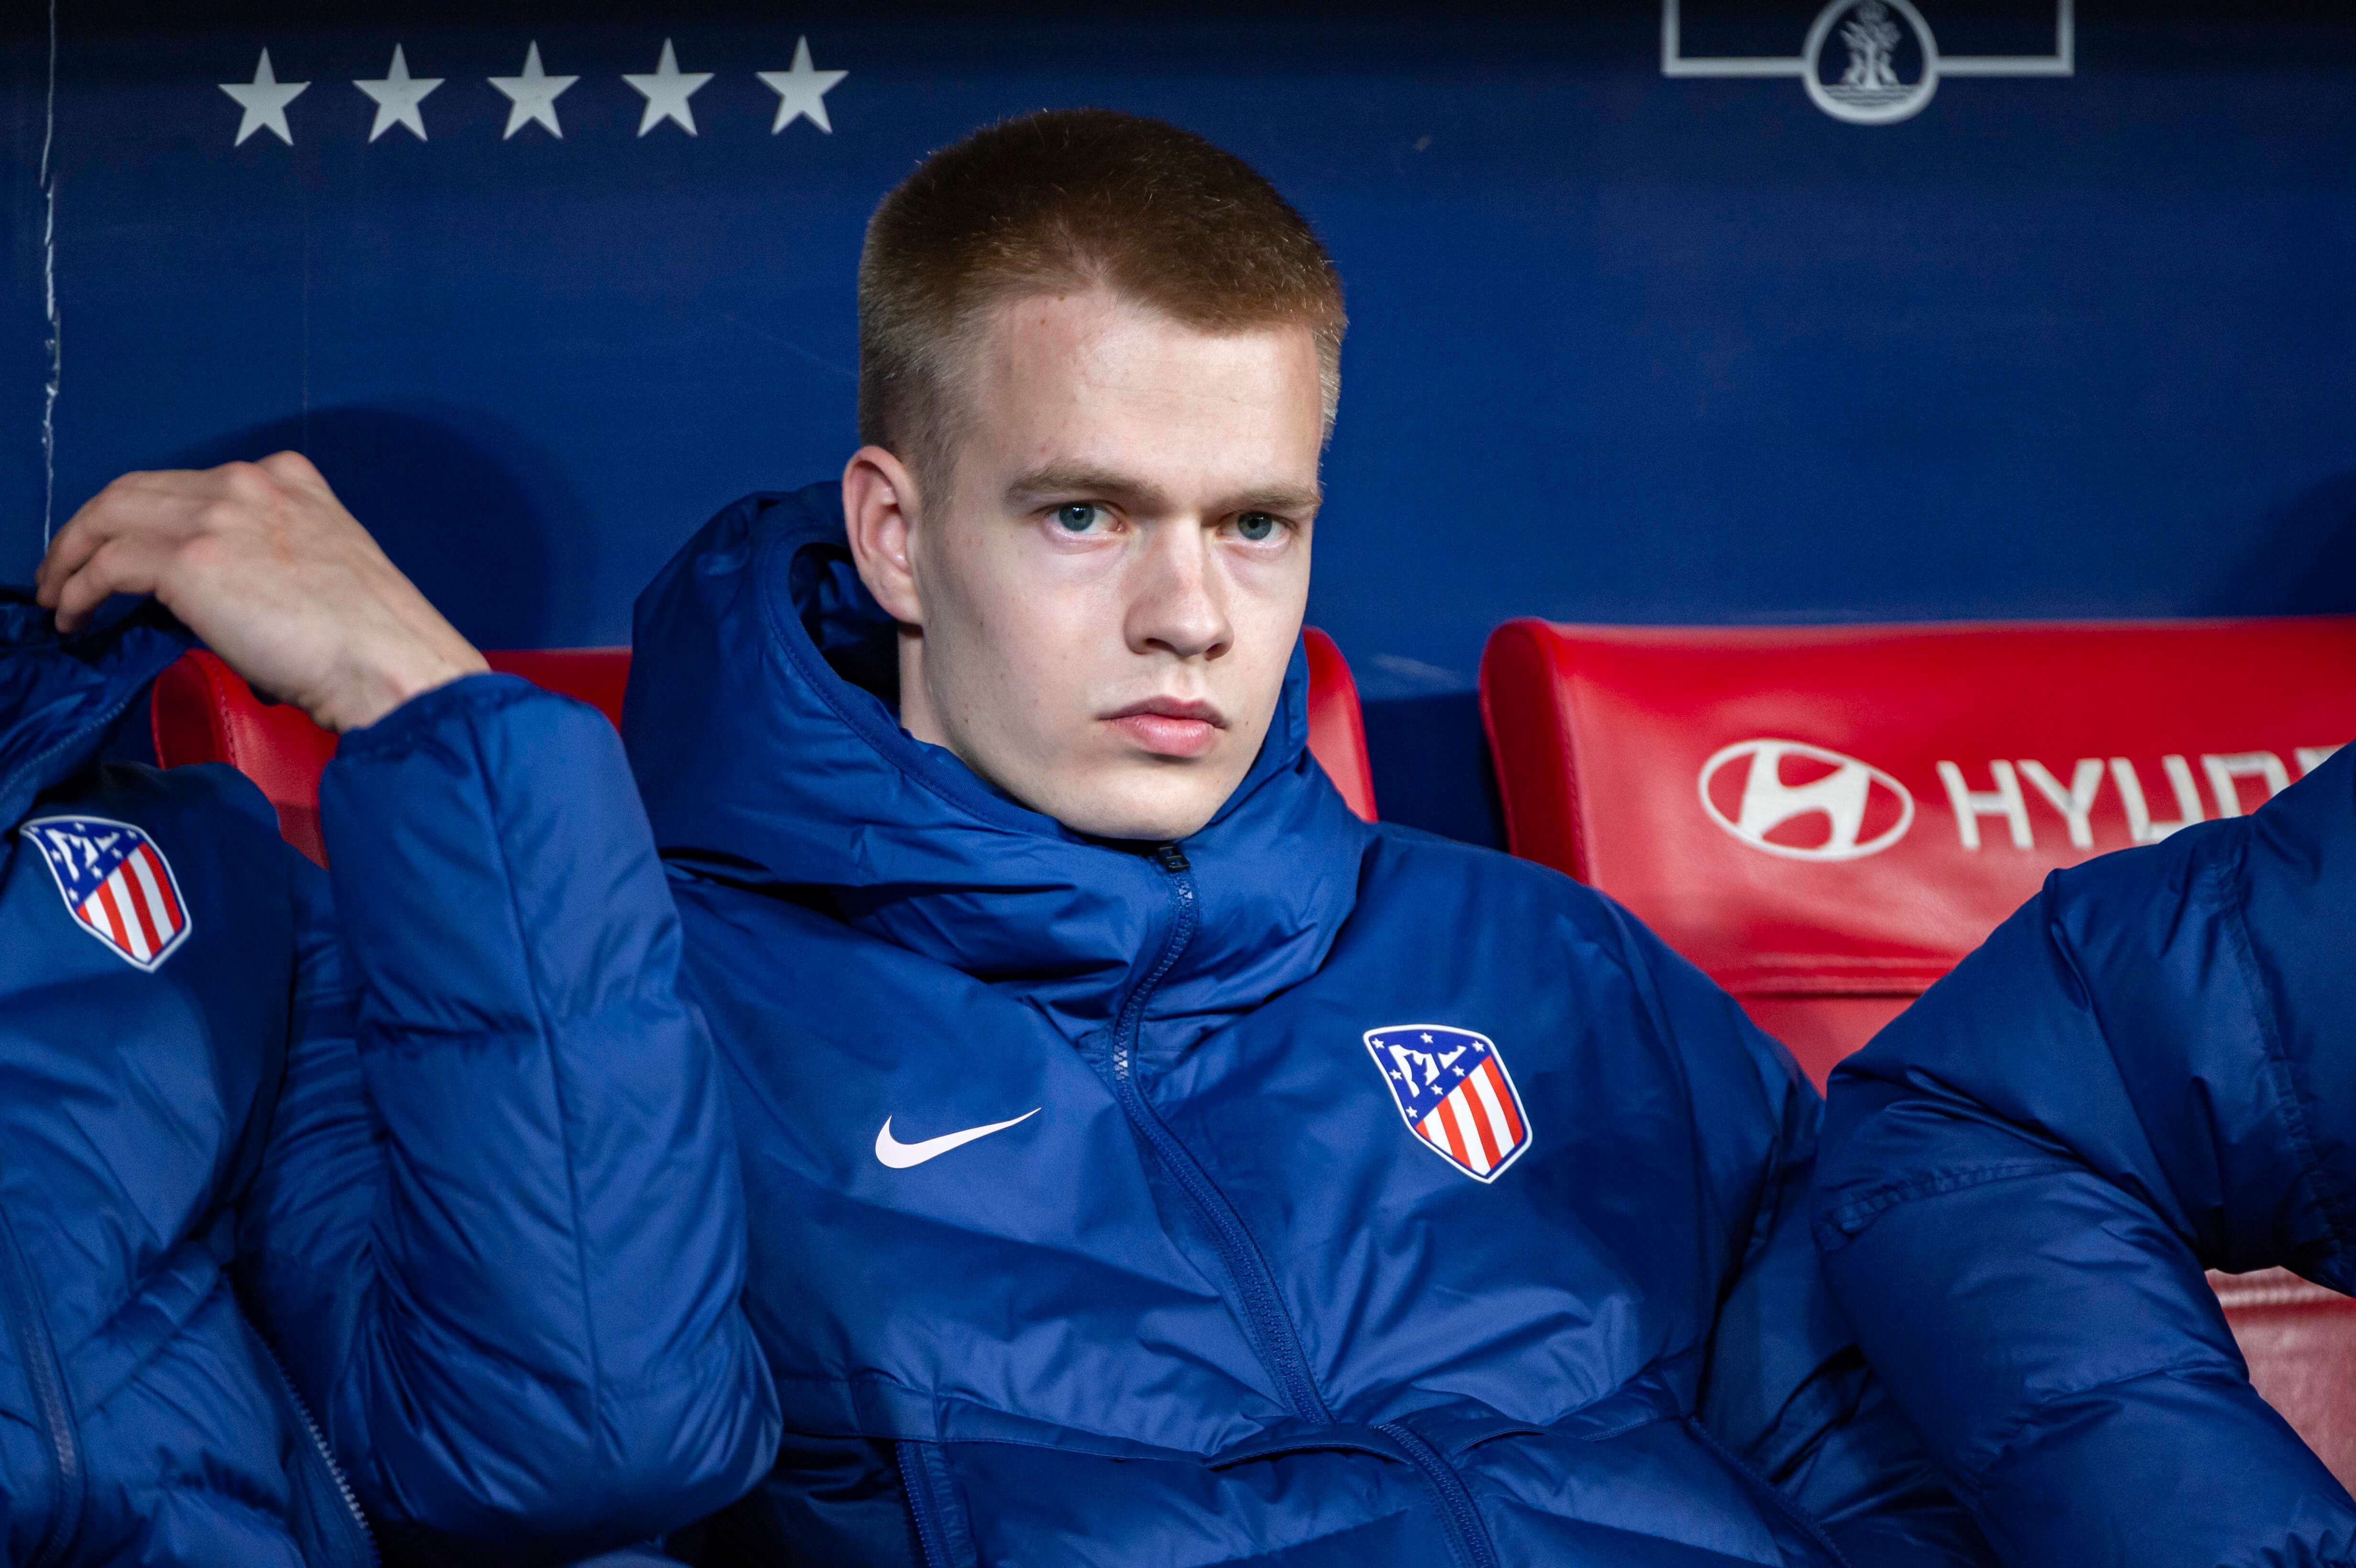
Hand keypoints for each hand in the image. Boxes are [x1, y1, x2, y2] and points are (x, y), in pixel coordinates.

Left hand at [36, 453, 489, 732]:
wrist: (390, 662)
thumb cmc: (375, 637)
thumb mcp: (331, 563)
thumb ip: (275, 550)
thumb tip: (219, 587)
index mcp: (290, 479)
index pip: (190, 484)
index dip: (146, 516)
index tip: (129, 549)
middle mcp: (248, 482)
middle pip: (136, 490)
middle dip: (91, 528)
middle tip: (69, 568)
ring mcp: (217, 516)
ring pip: (109, 516)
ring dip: (72, 555)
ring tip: (60, 594)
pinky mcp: (189, 559)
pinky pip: (106, 565)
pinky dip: (78, 589)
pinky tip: (76, 615)